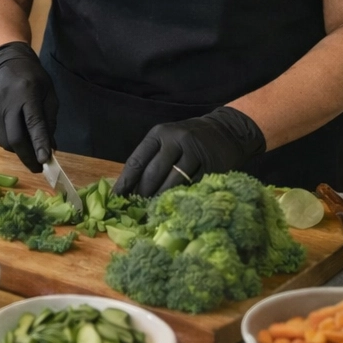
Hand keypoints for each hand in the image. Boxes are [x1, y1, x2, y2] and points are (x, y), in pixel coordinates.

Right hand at [0, 41, 58, 172]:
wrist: (4, 63)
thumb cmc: (33, 80)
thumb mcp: (49, 95)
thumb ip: (49, 122)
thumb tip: (49, 149)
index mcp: (27, 93)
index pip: (34, 123)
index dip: (39, 144)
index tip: (44, 162)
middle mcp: (6, 101)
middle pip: (14, 138)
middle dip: (27, 157)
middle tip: (37, 167)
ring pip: (4, 142)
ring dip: (17, 149)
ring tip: (26, 145)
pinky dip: (6, 141)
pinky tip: (13, 132)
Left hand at [112, 106, 265, 197]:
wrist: (226, 131)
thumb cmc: (188, 140)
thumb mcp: (167, 140)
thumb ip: (150, 159)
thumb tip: (130, 189)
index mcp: (159, 134)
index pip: (137, 160)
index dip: (125, 181)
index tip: (116, 198)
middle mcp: (176, 140)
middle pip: (153, 173)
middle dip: (143, 194)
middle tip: (136, 209)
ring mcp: (195, 153)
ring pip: (173, 182)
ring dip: (161, 199)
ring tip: (153, 211)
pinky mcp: (211, 166)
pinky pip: (192, 186)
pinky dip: (182, 198)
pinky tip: (176, 206)